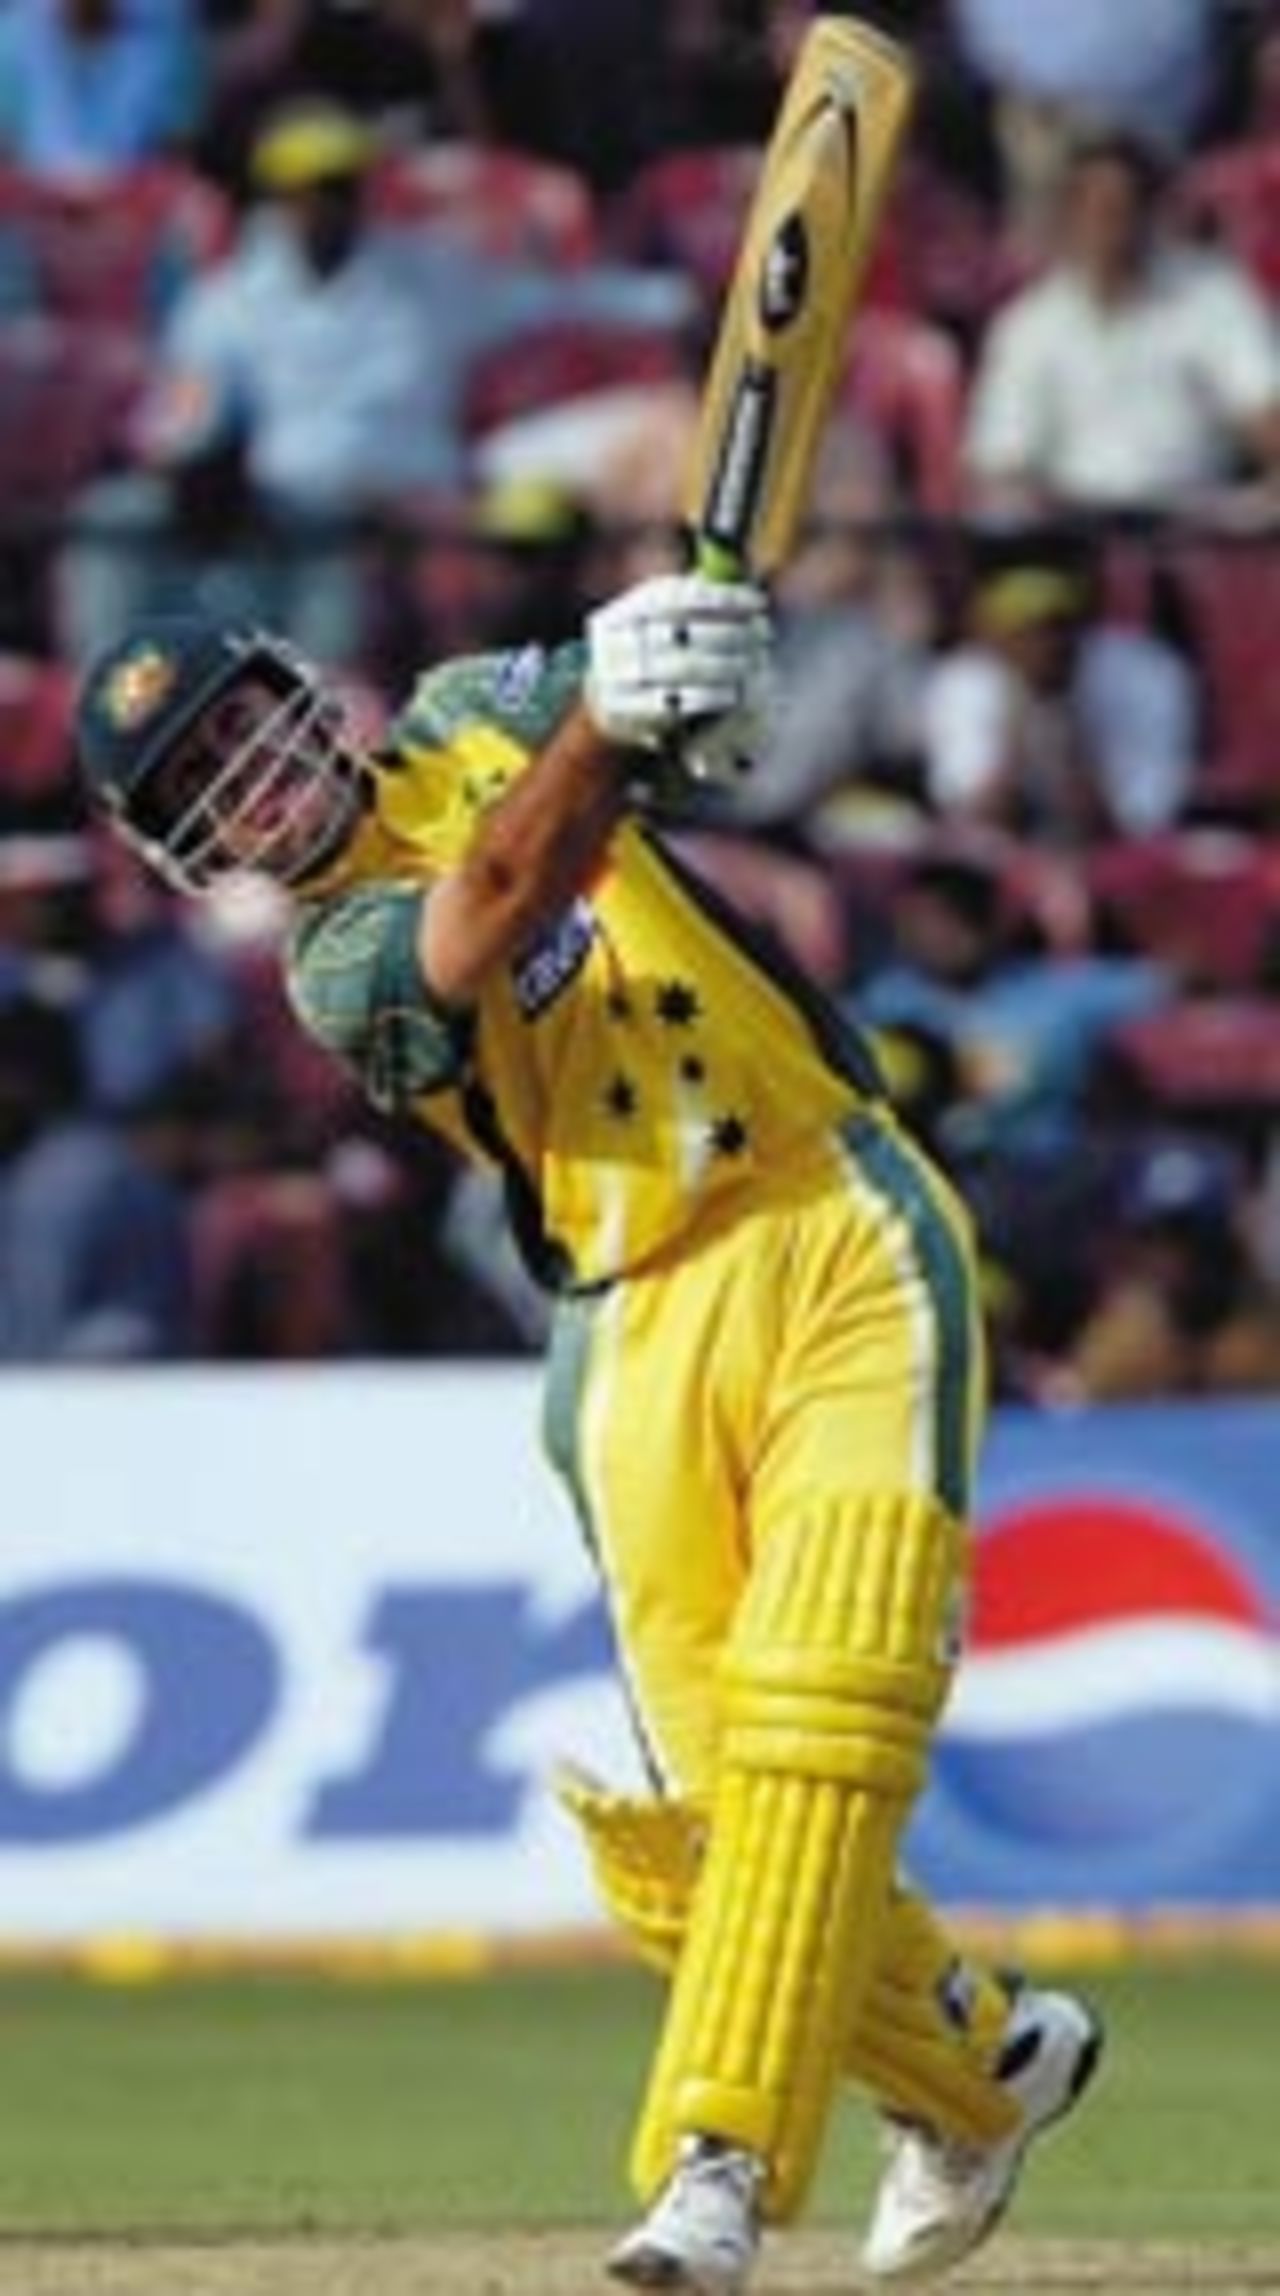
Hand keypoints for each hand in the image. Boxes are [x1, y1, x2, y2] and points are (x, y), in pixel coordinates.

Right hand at [585, 571, 772, 779]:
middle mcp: (615, 640)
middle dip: (733, 633)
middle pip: (685, 633)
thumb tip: (744, 582)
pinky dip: (710, 698)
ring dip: (728, 665)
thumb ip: (698, 598)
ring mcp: (616, 678)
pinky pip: (675, 706)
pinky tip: (734, 692)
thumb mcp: (666, 615)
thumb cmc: (653, 647)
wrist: (606, 697)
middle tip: (765, 632)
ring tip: (757, 661)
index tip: (758, 602)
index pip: (679, 596)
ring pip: (683, 669)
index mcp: (628, 608)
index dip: (723, 598)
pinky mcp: (625, 714)